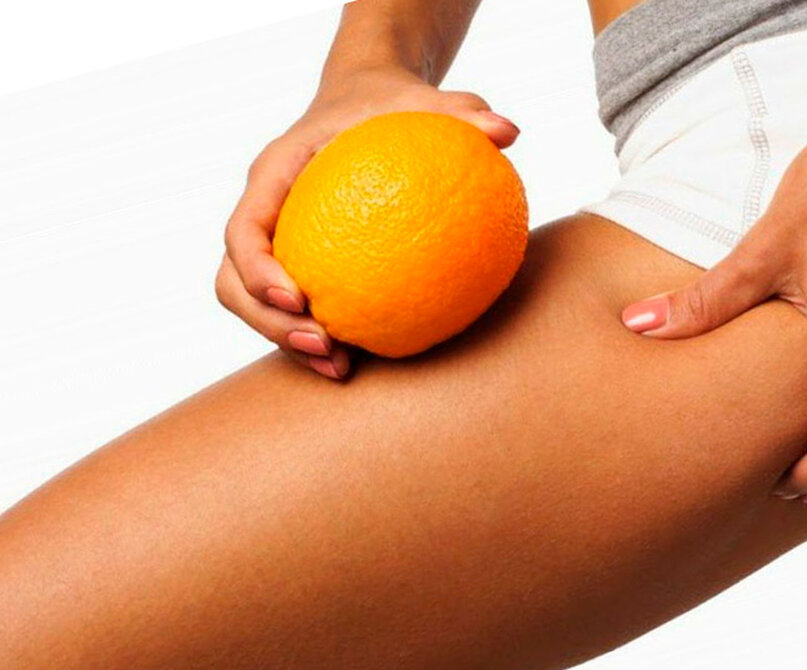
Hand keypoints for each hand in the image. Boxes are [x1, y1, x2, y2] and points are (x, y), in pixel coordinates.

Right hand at [215, 66, 519, 378]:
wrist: (367, 103)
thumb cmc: (390, 105)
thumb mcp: (422, 101)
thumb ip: (460, 112)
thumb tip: (511, 132)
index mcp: (274, 175)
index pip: (244, 230)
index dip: (257, 270)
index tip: (297, 298)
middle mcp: (266, 214)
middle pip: (234, 281)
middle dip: (269, 323)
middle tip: (323, 346)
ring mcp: (279, 244)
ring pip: (256, 305)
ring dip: (288, 343)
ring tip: (340, 369)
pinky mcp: (302, 264)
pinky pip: (298, 309)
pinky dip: (321, 338)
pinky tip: (364, 362)